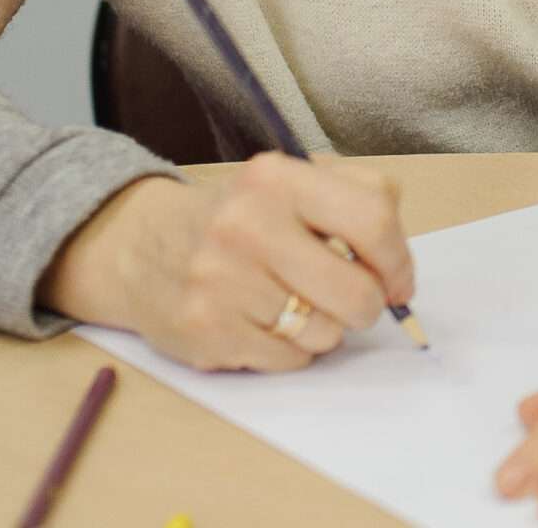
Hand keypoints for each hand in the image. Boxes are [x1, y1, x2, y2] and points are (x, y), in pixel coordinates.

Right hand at [40, 153, 414, 370]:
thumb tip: (398, 270)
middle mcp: (246, 225)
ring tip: (293, 304)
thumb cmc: (240, 217)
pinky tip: (264, 322)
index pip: (373, 220)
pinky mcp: (204, 330)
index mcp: (277, 179)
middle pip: (355, 291)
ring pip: (324, 333)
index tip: (397, 281)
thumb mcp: (293, 182)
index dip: (398, 261)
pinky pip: (288, 359)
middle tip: (354, 301)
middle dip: (367, 305)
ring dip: (323, 327)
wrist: (139, 245)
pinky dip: (290, 349)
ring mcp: (220, 281)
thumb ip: (357, 200)